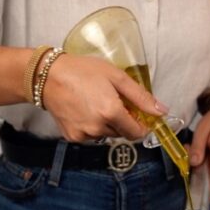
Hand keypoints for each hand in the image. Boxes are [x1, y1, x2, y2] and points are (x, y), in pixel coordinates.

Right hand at [43, 55, 168, 142]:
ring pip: (106, 135)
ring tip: (94, 103)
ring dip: (107, 124)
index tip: (137, 114)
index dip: (140, 124)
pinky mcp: (73, 138)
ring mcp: (84, 135)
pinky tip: (83, 110)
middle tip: (111, 101)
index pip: (136, 132)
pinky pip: (90, 136)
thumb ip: (140, 97)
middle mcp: (98, 128)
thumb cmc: (82, 71)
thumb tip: (161, 111)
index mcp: (111, 112)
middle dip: (122, 121)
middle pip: (122, 133)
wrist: (47, 77)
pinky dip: (91, 127)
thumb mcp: (116, 77)